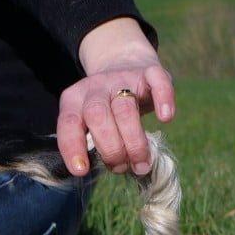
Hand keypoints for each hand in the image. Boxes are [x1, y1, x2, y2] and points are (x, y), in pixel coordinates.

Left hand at [58, 17, 174, 176]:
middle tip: (123, 167)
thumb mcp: (91, 122)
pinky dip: (163, 100)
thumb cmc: (108, 108)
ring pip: (124, 108)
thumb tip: (114, 168)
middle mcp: (94, 88)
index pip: (68, 124)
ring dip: (134, 140)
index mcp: (73, 101)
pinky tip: (165, 119)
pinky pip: (157, 81)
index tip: (81, 170)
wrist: (125, 63)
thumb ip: (95, 142)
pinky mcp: (149, 72)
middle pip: (97, 116)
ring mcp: (121, 78)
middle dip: (110, 148)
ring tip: (142, 163)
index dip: (73, 147)